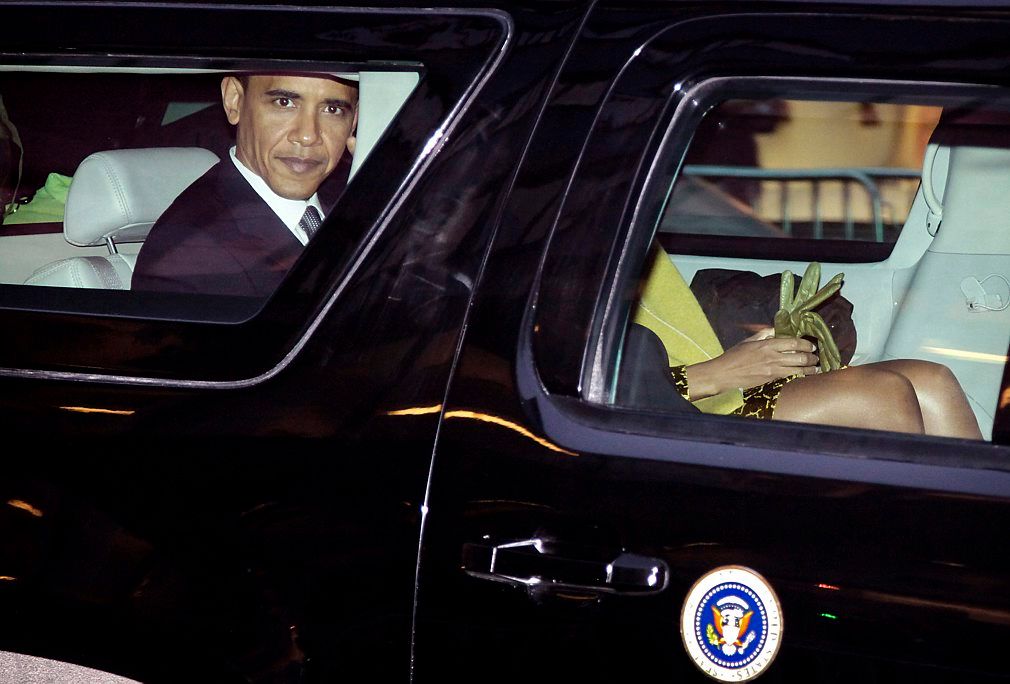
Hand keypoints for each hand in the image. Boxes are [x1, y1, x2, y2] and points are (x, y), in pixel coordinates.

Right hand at [685, 327, 818, 398]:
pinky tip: (804, 375)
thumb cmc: (734, 356)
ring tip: (816, 368)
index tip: (811, 345)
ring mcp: (772, 370)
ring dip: (810, 368)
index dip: (805, 344)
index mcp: (767, 345)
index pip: (793, 342)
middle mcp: (772, 357)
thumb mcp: (748, 341)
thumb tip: (775, 330)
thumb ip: (763, 334)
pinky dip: (800, 375)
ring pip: (798, 369)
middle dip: (811, 357)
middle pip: (799, 356)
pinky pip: (789, 376)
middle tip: (816, 357)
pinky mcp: (770, 380)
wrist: (724, 373)